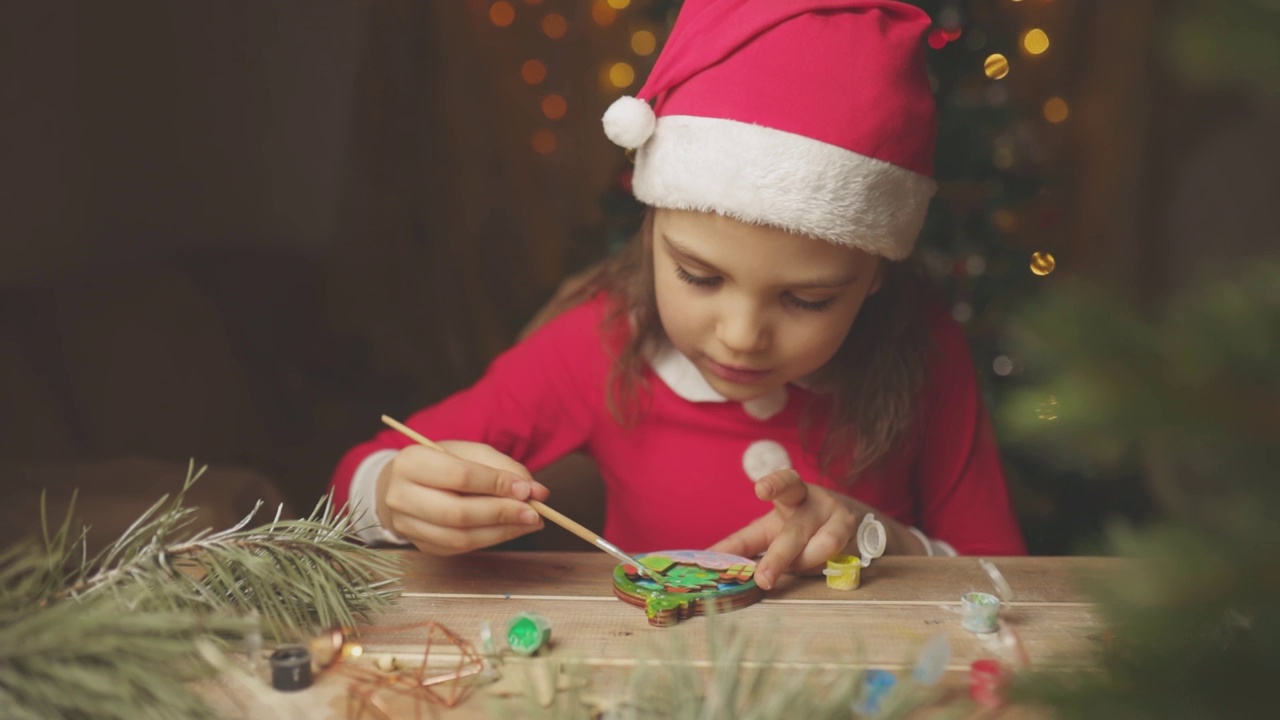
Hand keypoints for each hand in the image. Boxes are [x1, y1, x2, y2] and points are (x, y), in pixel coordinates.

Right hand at [376, 441, 548, 555]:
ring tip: (529, 523)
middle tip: (535, 513)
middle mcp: (401, 496)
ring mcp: (407, 525)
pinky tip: (510, 530)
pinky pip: (459, 549)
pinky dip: (490, 540)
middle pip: (458, 512)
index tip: (528, 489)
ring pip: (460, 537)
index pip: (460, 476)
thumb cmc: (441, 463)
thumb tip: (536, 492)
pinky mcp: (419, 545)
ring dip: (501, 532)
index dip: (497, 484)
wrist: (402, 484)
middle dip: (502, 513)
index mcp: (411, 462)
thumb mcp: (469, 452)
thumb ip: (502, 468)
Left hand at [708, 469, 859, 590]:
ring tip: (798, 566)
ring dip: (804, 565)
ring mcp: (838, 515)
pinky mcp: (853, 534)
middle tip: (763, 579)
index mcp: (790, 493)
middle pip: (795, 531)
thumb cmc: (796, 527)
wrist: (845, 525)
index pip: (784, 482)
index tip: (760, 488)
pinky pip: (837, 557)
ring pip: (820, 547)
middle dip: (778, 558)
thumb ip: (739, 545)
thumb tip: (704, 559)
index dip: (774, 484)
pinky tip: (820, 565)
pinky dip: (822, 567)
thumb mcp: (767, 532)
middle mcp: (815, 500)